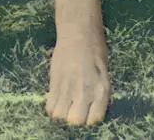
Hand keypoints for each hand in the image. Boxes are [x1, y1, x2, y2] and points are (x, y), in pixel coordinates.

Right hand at [47, 0, 111, 125]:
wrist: (79, 31)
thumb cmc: (95, 49)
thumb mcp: (103, 73)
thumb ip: (98, 93)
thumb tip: (92, 110)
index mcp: (102, 89)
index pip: (95, 119)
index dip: (90, 117)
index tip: (87, 111)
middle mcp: (86, 92)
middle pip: (76, 121)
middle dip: (74, 116)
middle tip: (75, 105)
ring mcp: (69, 88)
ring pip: (60, 116)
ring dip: (62, 111)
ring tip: (65, 99)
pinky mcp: (54, 83)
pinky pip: (49, 107)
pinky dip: (52, 105)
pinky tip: (57, 95)